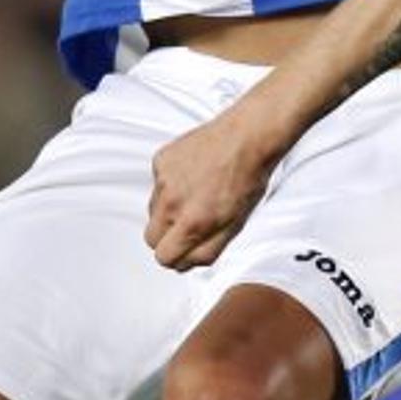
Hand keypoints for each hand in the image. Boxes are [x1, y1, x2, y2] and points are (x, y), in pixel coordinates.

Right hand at [148, 104, 287, 269]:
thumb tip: (186, 263)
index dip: (176, 257)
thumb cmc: (248, 177)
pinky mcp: (160, 161)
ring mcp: (163, 180)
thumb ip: (208, 251)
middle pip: (151, 238)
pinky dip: (171, 184)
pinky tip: (194, 175)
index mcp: (193, 223)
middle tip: (191, 225)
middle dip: (168, 237)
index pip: (164, 257)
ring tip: (198, 195)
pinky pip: (157, 184)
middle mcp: (173, 202)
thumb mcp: (236, 225)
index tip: (185, 250)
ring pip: (153, 211)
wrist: (249, 136)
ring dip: (170, 210)